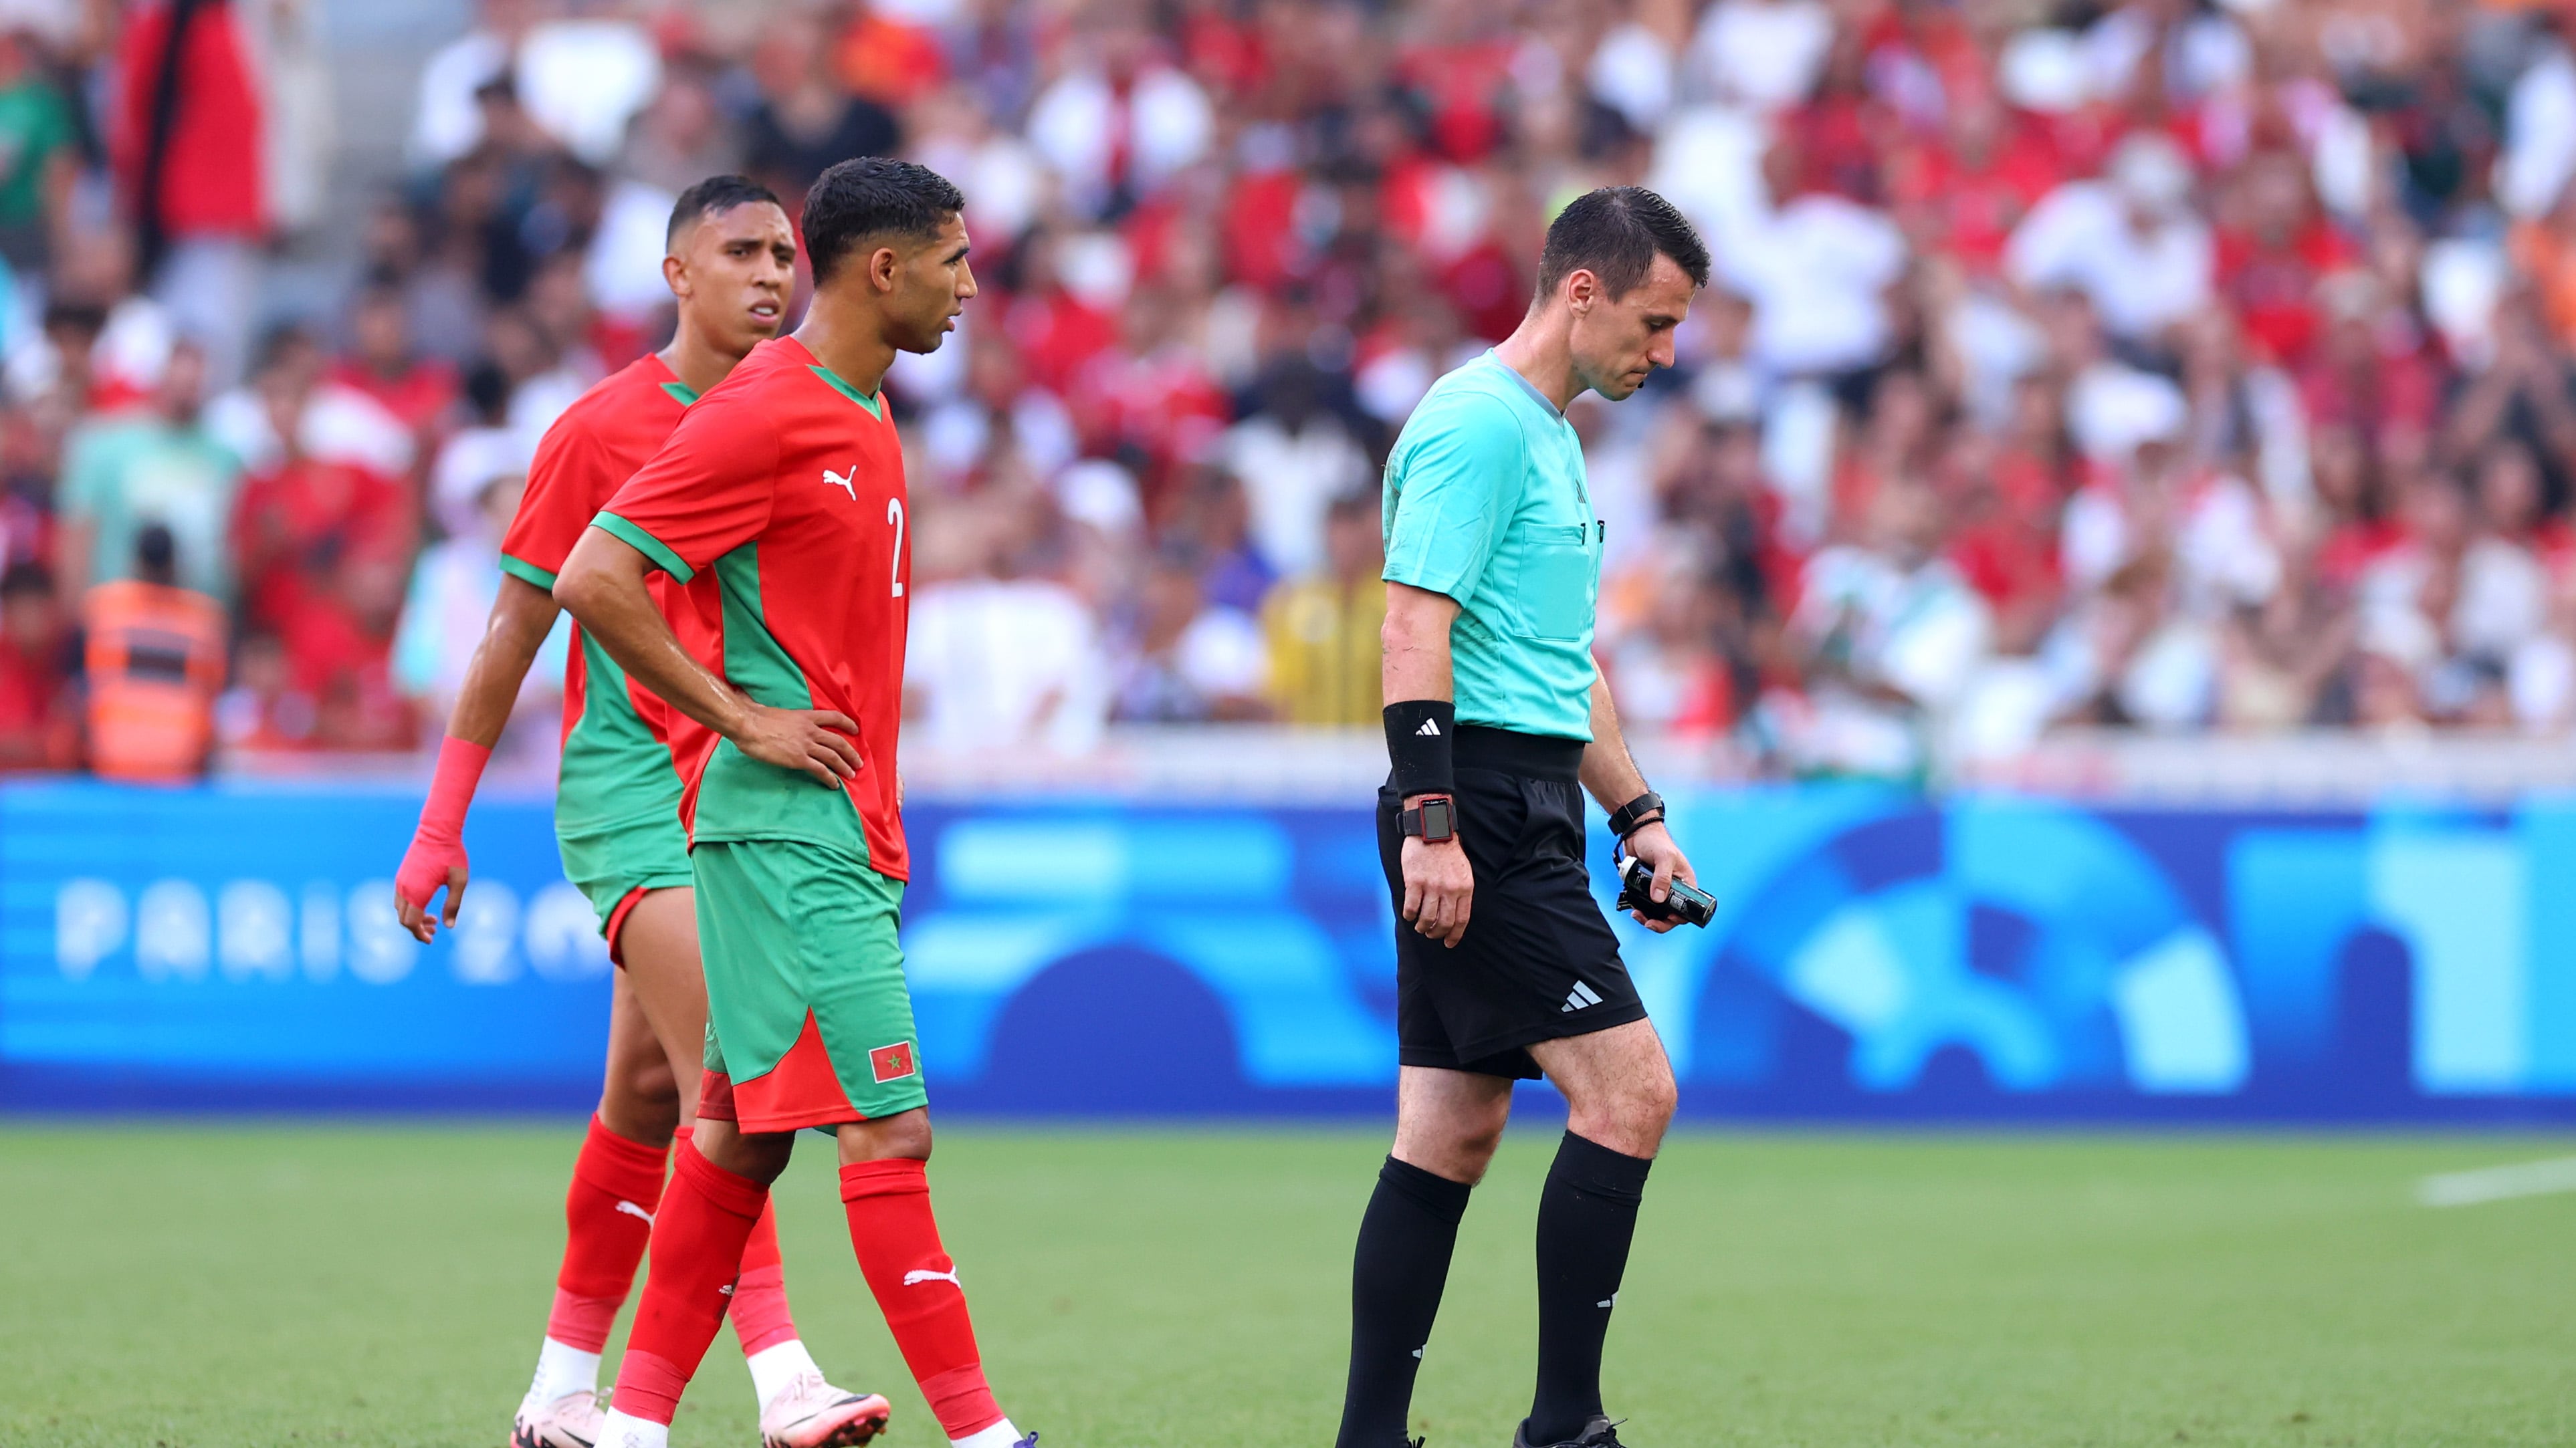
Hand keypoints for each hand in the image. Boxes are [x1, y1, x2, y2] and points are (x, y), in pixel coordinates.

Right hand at [394, 831, 467, 942]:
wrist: (437, 830)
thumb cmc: (451, 854)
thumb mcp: (459, 881)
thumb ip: (453, 904)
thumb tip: (448, 927)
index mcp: (417, 892)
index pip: (410, 923)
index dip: (419, 935)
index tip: (431, 940)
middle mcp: (404, 888)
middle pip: (403, 919)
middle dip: (417, 929)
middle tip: (435, 931)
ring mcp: (400, 881)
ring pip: (400, 910)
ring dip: (414, 919)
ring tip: (434, 920)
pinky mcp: (401, 875)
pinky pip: (400, 899)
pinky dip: (410, 908)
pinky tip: (426, 906)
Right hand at [731, 702, 862, 786]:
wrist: (749, 725)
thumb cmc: (757, 718)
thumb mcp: (778, 713)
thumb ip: (786, 719)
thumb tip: (778, 719)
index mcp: (805, 716)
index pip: (834, 717)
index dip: (847, 723)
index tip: (856, 730)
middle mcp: (810, 730)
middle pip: (838, 741)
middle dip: (851, 753)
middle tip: (858, 761)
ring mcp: (806, 745)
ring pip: (833, 757)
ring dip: (844, 767)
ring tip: (851, 774)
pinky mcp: (799, 759)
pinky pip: (820, 770)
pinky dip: (830, 778)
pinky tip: (835, 784)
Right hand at [1400, 814, 1473, 947]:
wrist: (1432, 830)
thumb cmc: (1449, 851)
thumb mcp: (1464, 871)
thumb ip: (1461, 892)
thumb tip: (1455, 915)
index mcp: (1465, 888)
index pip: (1461, 920)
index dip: (1455, 935)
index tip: (1449, 943)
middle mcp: (1450, 890)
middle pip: (1444, 923)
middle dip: (1436, 933)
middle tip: (1431, 934)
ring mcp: (1432, 886)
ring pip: (1426, 918)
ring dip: (1422, 927)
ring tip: (1420, 926)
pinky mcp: (1415, 882)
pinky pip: (1411, 907)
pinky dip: (1409, 915)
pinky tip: (1409, 915)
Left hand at [1621, 820, 1699, 933]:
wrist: (1636, 833)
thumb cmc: (1656, 840)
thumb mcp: (1664, 857)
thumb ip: (1662, 878)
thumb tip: (1658, 899)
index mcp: (1686, 882)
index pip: (1687, 908)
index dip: (1677, 918)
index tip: (1666, 919)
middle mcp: (1674, 888)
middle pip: (1671, 914)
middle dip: (1659, 922)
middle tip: (1647, 922)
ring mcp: (1659, 889)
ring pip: (1656, 912)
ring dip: (1647, 917)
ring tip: (1637, 914)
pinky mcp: (1646, 887)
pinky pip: (1644, 904)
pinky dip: (1639, 908)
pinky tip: (1632, 906)